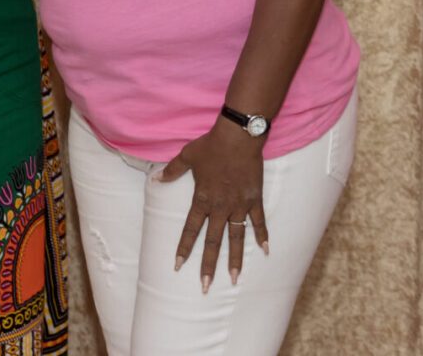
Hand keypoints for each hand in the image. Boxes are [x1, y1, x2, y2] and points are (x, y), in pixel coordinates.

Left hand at [156, 118, 268, 291]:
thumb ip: (172, 171)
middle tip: (205, 286)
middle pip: (213, 241)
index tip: (178, 266)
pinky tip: (266, 251)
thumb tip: (156, 179)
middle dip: (208, 265)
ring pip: (236, 238)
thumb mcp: (187, 156)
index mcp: (202, 199)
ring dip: (235, 259)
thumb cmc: (211, 145)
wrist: (238, 137)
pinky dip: (262, 236)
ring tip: (234, 279)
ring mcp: (239, 205)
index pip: (191, 229)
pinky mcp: (255, 199)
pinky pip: (259, 222)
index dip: (184, 248)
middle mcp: (220, 207)